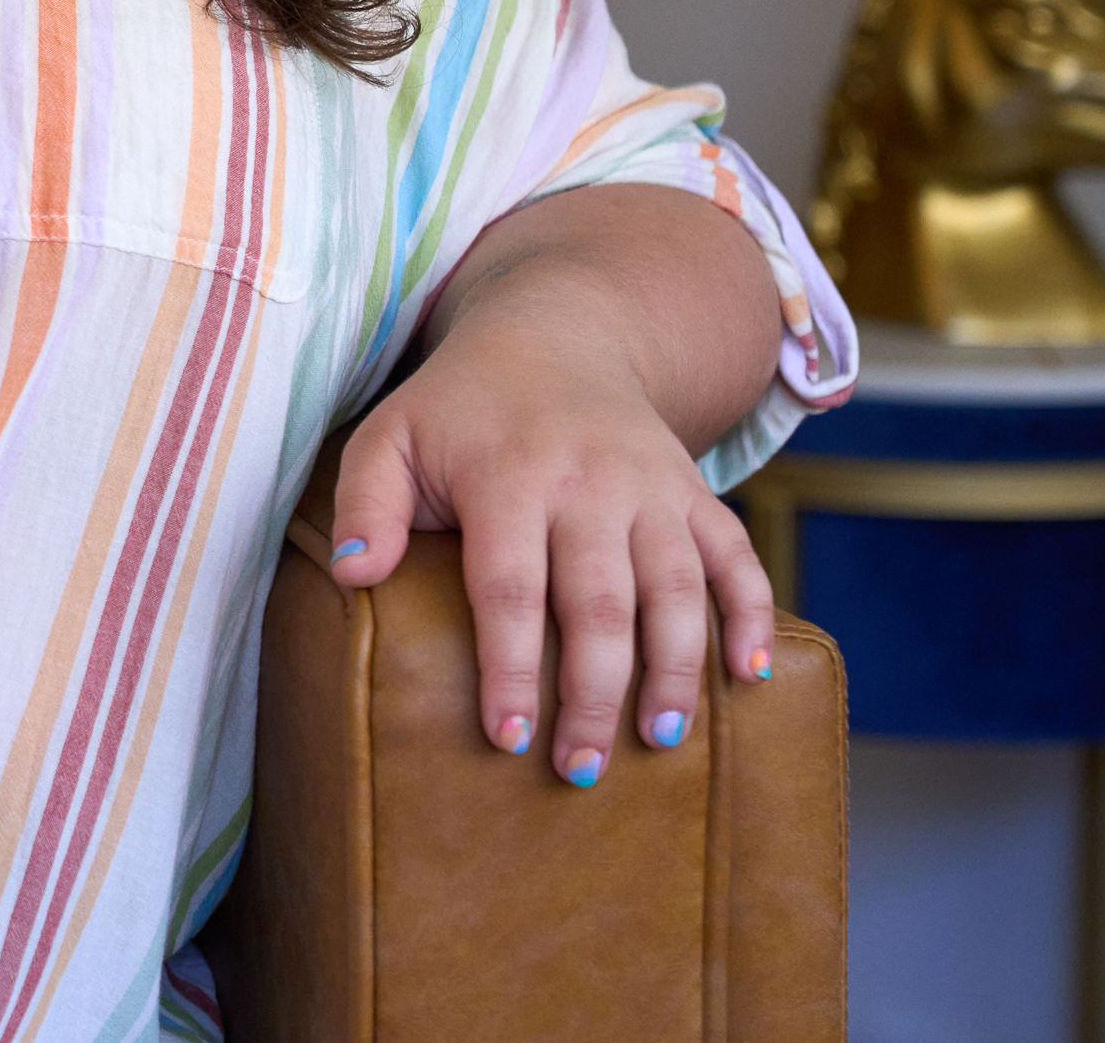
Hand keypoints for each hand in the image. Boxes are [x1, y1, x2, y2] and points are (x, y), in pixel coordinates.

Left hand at [320, 184, 782, 786]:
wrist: (557, 336)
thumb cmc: (459, 409)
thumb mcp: (390, 437)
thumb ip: (365, 503)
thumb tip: (352, 575)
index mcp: (507, 473)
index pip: (508, 586)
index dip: (510, 666)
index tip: (506, 738)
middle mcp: (588, 481)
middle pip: (598, 602)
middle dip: (592, 692)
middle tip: (579, 769)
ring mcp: (651, 486)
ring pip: (677, 588)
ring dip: (674, 669)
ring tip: (660, 739)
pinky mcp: (694, 492)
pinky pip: (736, 555)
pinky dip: (753, 614)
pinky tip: (749, 675)